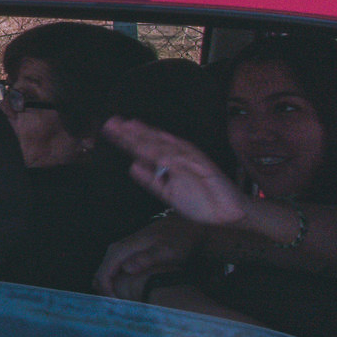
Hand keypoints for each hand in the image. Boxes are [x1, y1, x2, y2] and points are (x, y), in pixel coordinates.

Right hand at [94, 216, 202, 297]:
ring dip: (107, 287)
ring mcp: (121, 250)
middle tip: (116, 308)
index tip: (116, 304)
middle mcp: (118, 248)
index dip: (107, 290)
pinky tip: (120, 291)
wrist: (184, 226)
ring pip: (105, 271)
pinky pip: (112, 269)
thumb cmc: (178, 239)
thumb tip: (126, 268)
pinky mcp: (127, 253)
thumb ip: (147, 258)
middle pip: (101, 272)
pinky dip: (113, 281)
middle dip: (105, 291)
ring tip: (117, 303)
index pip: (105, 272)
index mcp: (124, 248)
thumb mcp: (167, 250)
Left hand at [102, 117, 249, 225]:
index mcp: (168, 162)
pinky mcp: (204, 166)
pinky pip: (184, 158)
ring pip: (165, 145)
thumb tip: (132, 166)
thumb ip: (151, 180)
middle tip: (112, 122)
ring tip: (129, 129)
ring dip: (148, 136)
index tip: (110, 129)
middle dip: (132, 132)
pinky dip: (169, 153)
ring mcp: (191, 160)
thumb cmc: (199, 201)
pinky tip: (153, 148)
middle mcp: (178, 157)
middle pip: (152, 141)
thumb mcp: (167, 192)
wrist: (226, 214)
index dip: (127, 138)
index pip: (144, 147)